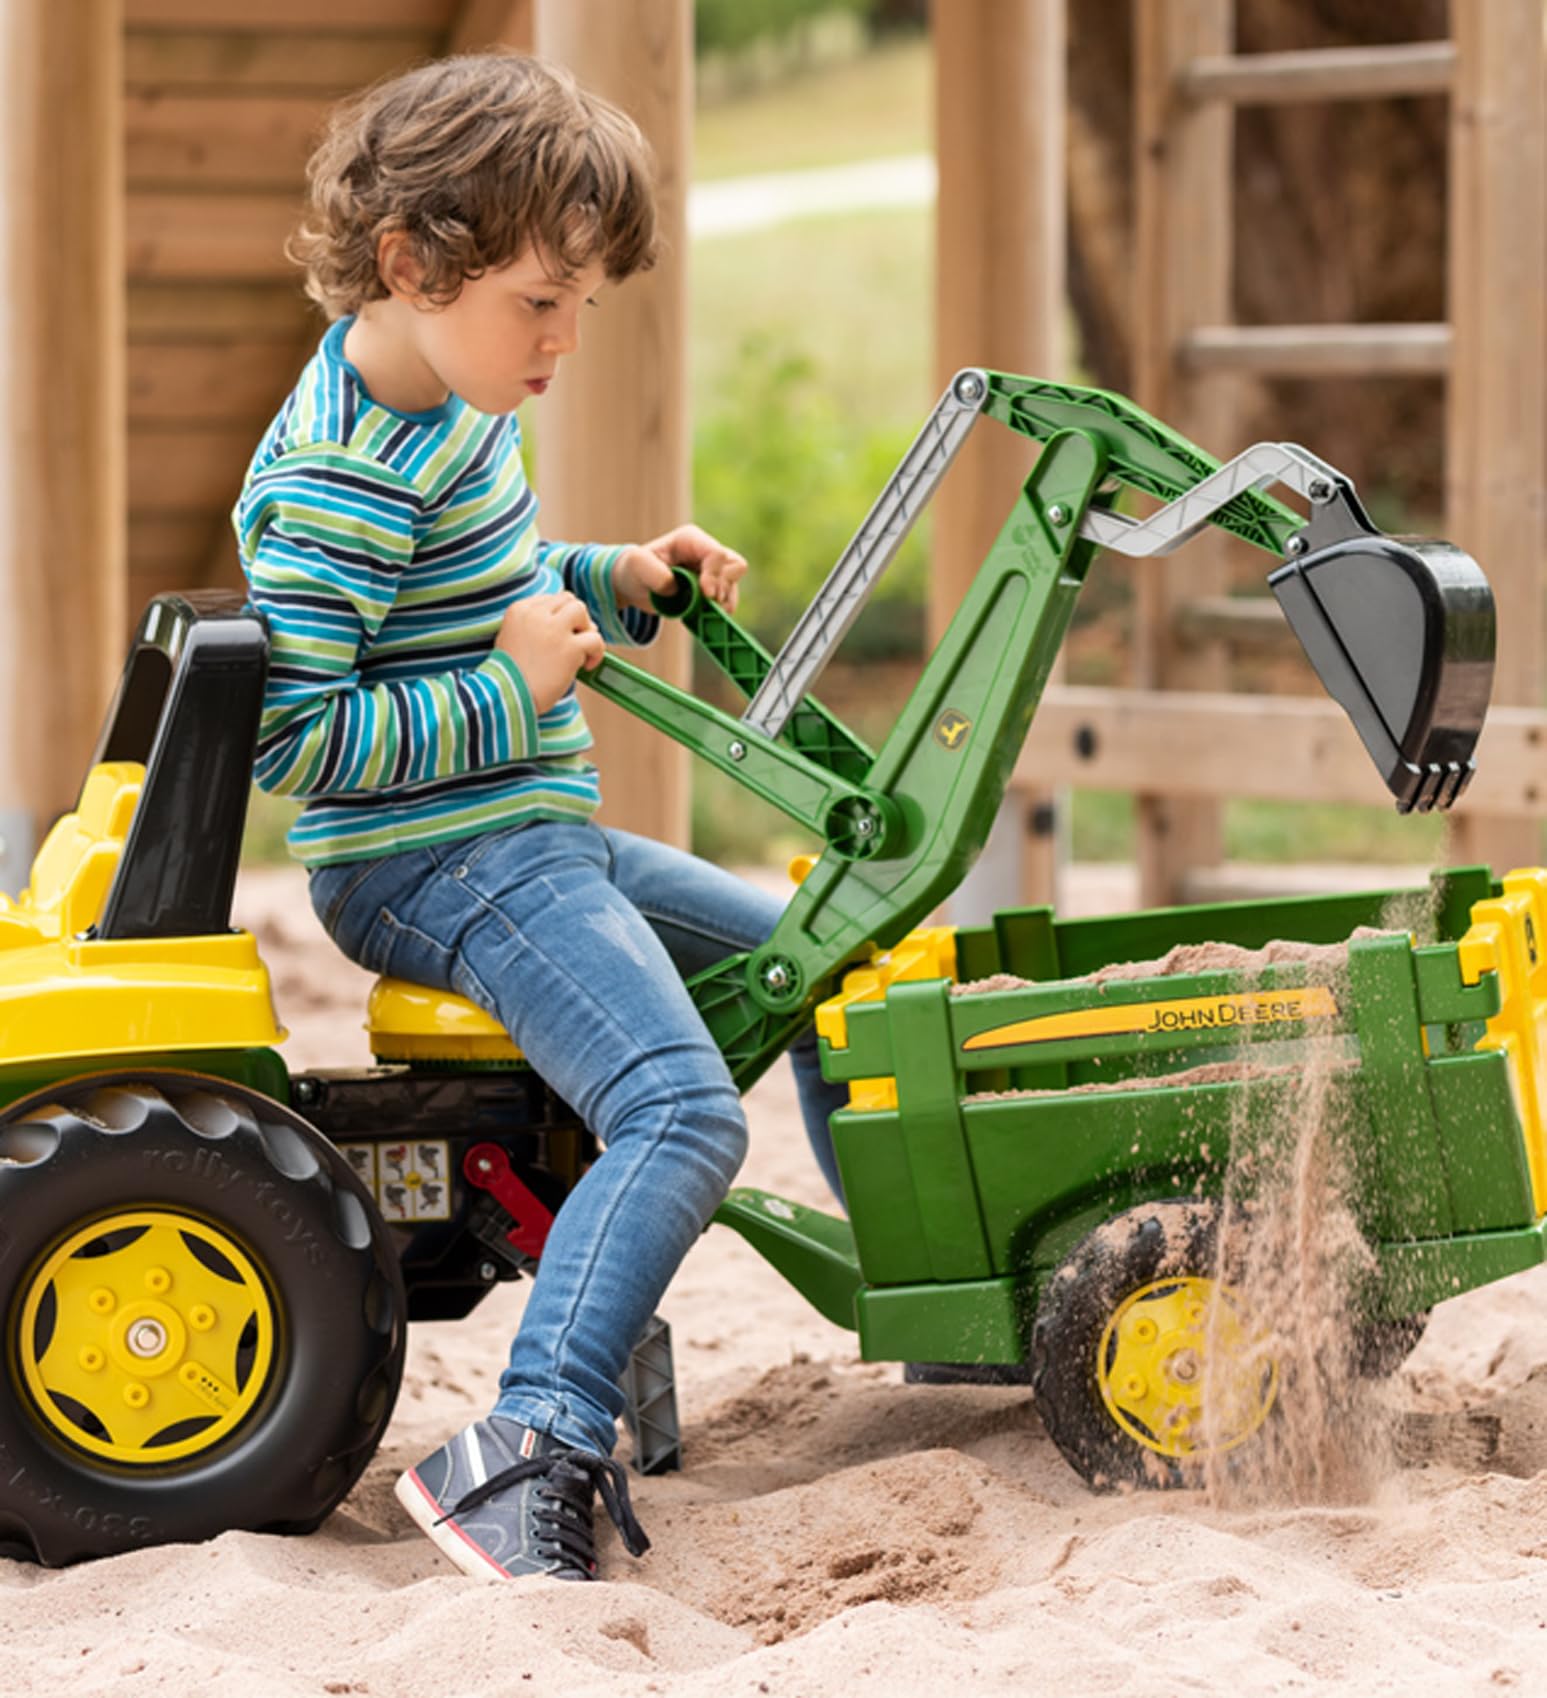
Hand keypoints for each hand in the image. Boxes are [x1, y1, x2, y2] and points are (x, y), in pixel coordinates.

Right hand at [494, 592, 604, 713]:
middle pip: (569, 600)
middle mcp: (536, 614)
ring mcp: (554, 630)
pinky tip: (588, 666)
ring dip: (587, 629)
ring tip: (581, 651)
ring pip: (582, 611)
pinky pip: (596, 639)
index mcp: (520, 610)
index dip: (561, 617)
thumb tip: (568, 623)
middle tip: (576, 641)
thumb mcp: (511, 638)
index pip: (552, 599)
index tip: (561, 636)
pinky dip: (597, 652)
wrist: (508, 697)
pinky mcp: (570, 648)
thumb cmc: (511, 675)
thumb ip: (533, 625)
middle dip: (576, 619)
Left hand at [613, 523, 747, 614]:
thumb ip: (655, 574)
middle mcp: (706, 552)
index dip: (715, 576)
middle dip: (723, 588)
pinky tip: (700, 615)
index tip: (706, 595)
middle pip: (735, 566)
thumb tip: (676, 588)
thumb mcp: (636, 565)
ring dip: (722, 603)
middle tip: (705, 603)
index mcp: (691, 539)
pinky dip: (718, 612)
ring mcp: (712, 570)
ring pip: (734, 585)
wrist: (635, 586)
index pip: (717, 554)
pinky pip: (729, 600)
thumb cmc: (635, 569)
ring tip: (700, 612)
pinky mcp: (713, 588)